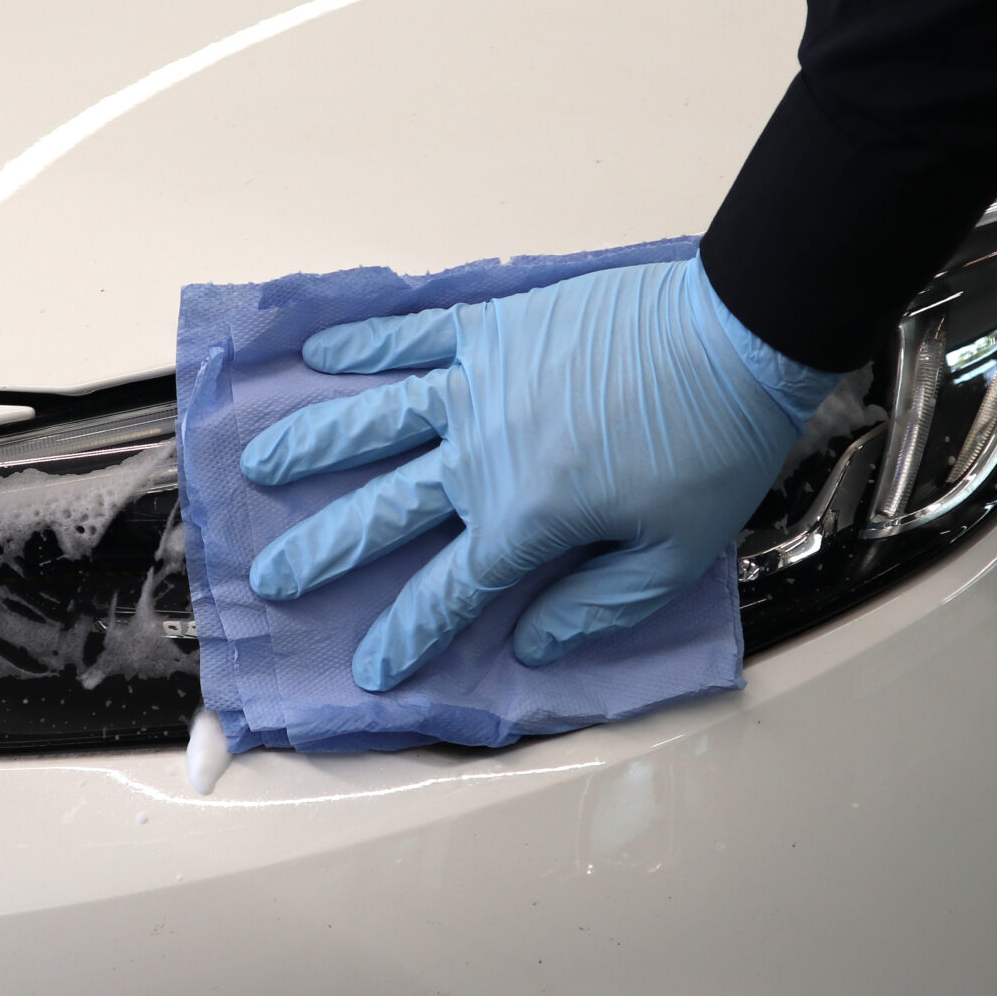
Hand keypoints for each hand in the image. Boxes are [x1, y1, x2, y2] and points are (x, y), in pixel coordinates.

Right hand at [240, 255, 839, 691]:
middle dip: (324, 551)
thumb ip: (597, 607)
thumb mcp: (674, 555)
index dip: (407, 635)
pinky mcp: (496, 326)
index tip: (370, 668)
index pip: (451, 592)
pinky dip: (364, 343)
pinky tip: (320, 354)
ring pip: (375, 421)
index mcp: (525, 519)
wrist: (736, 334)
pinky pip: (413, 336)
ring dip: (313, 446)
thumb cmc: (715, 446)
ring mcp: (479, 384)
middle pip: (384, 512)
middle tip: (271, 576)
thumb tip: (531, 646)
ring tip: (260, 464)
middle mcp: (481, 455)